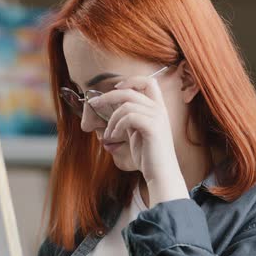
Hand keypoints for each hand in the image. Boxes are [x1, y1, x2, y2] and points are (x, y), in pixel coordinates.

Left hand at [90, 75, 188, 205]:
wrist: (161, 174)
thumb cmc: (149, 156)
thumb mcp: (137, 133)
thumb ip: (130, 119)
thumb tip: (113, 111)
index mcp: (158, 108)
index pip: (148, 81)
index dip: (130, 81)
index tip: (115, 88)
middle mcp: (160, 109)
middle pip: (131, 91)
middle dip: (108, 96)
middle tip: (94, 103)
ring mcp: (158, 117)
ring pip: (126, 105)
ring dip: (112, 119)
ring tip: (109, 134)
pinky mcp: (153, 128)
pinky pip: (129, 117)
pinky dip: (117, 126)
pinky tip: (114, 137)